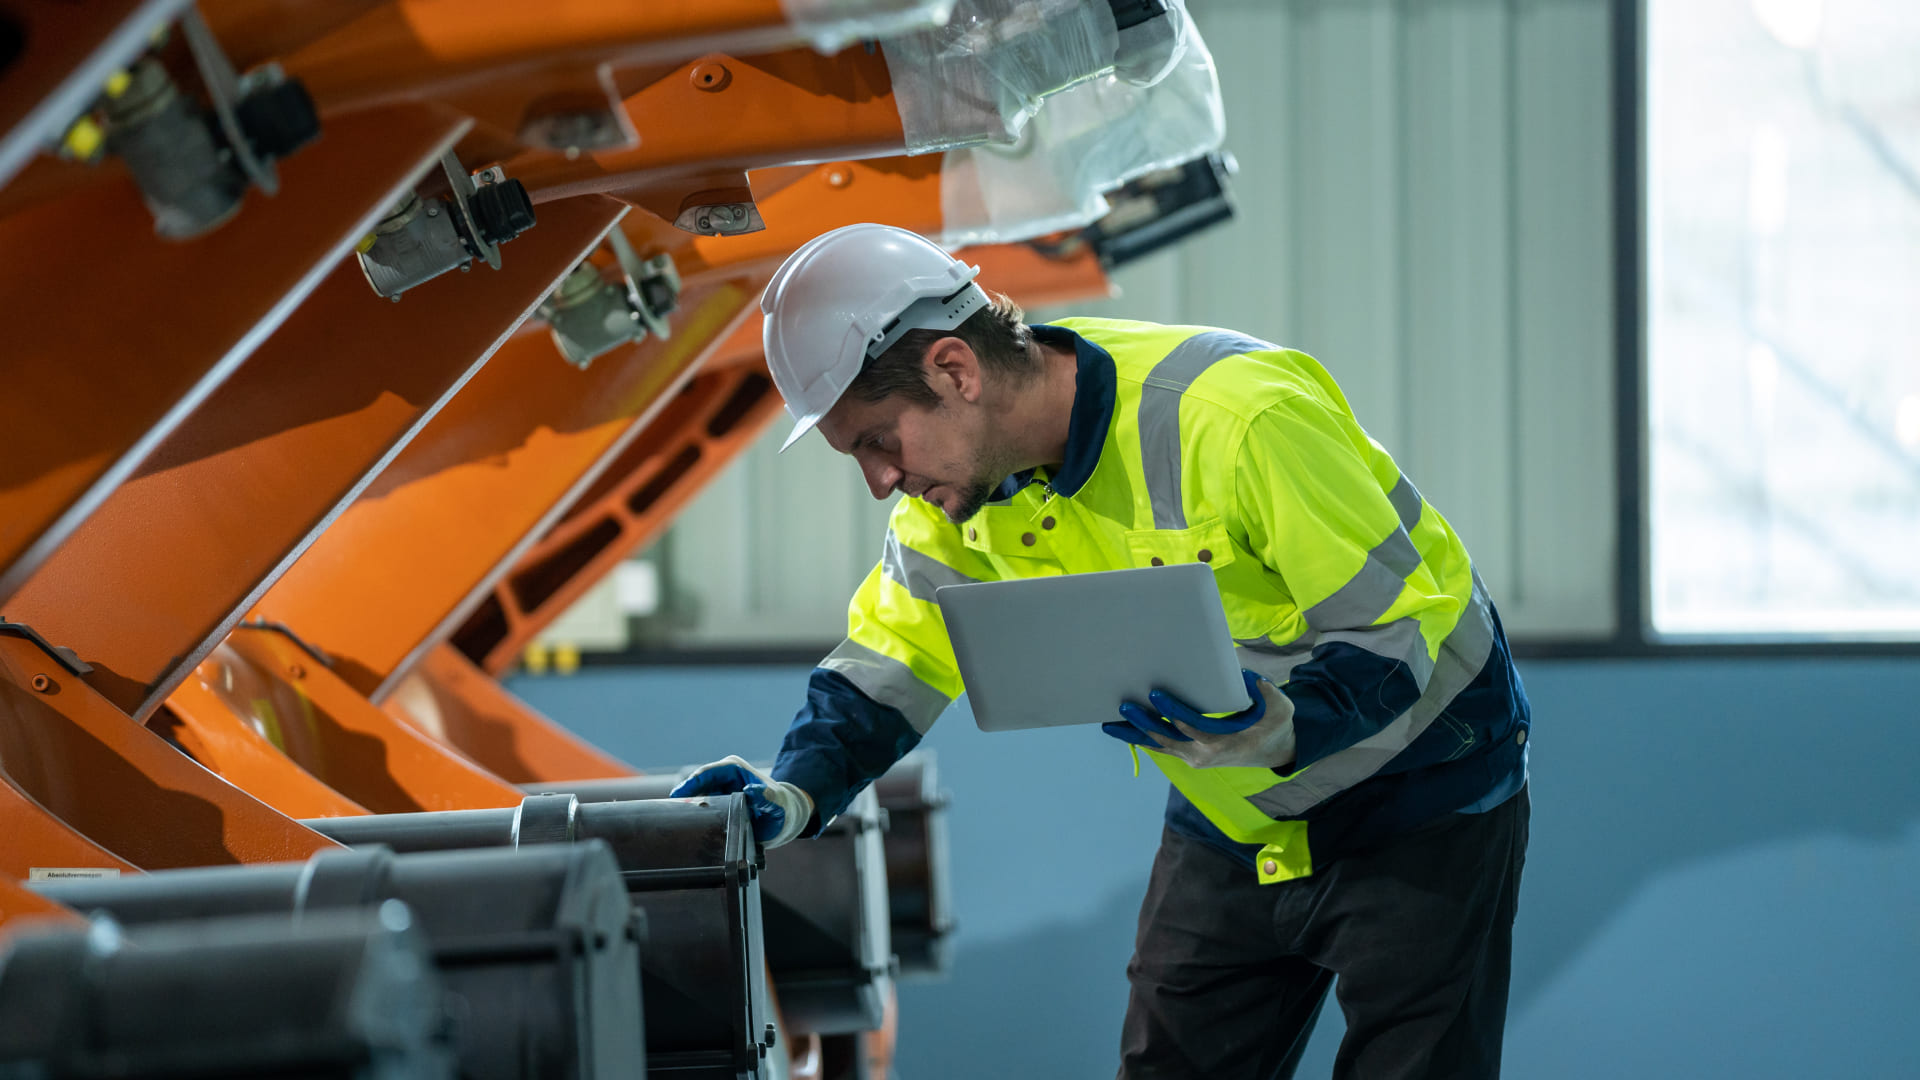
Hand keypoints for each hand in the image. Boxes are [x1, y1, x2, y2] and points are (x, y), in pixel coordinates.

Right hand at [670, 755, 814, 848]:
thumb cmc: (782, 806)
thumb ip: (766, 796)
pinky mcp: (718, 803)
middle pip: (696, 785)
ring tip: (675, 821)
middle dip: (684, 797)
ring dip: (687, 807)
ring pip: (696, 796)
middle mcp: (723, 776)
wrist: (785, 817)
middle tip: (671, 813)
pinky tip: (687, 827)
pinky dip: (694, 815)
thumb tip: (750, 790)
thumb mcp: (777, 802)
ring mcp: (719, 790)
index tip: (677, 796)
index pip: (707, 773)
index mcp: (734, 769)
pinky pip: (701, 807)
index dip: (690, 784)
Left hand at [1104, 670, 1297, 768]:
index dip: (1172, 711)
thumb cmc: (1275, 724)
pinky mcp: (1188, 755)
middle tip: (1122, 705)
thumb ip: (1265, 692)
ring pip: (1158, 746)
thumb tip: (1244, 676)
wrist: (1274, 751)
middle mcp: (1203, 755)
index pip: (1192, 727)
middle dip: (1143, 723)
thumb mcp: (1279, 707)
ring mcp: (1193, 758)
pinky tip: (1121, 729)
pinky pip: (1161, 747)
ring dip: (1133, 734)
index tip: (1155, 694)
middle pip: (1167, 739)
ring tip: (1108, 724)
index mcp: (1223, 744)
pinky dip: (1141, 738)